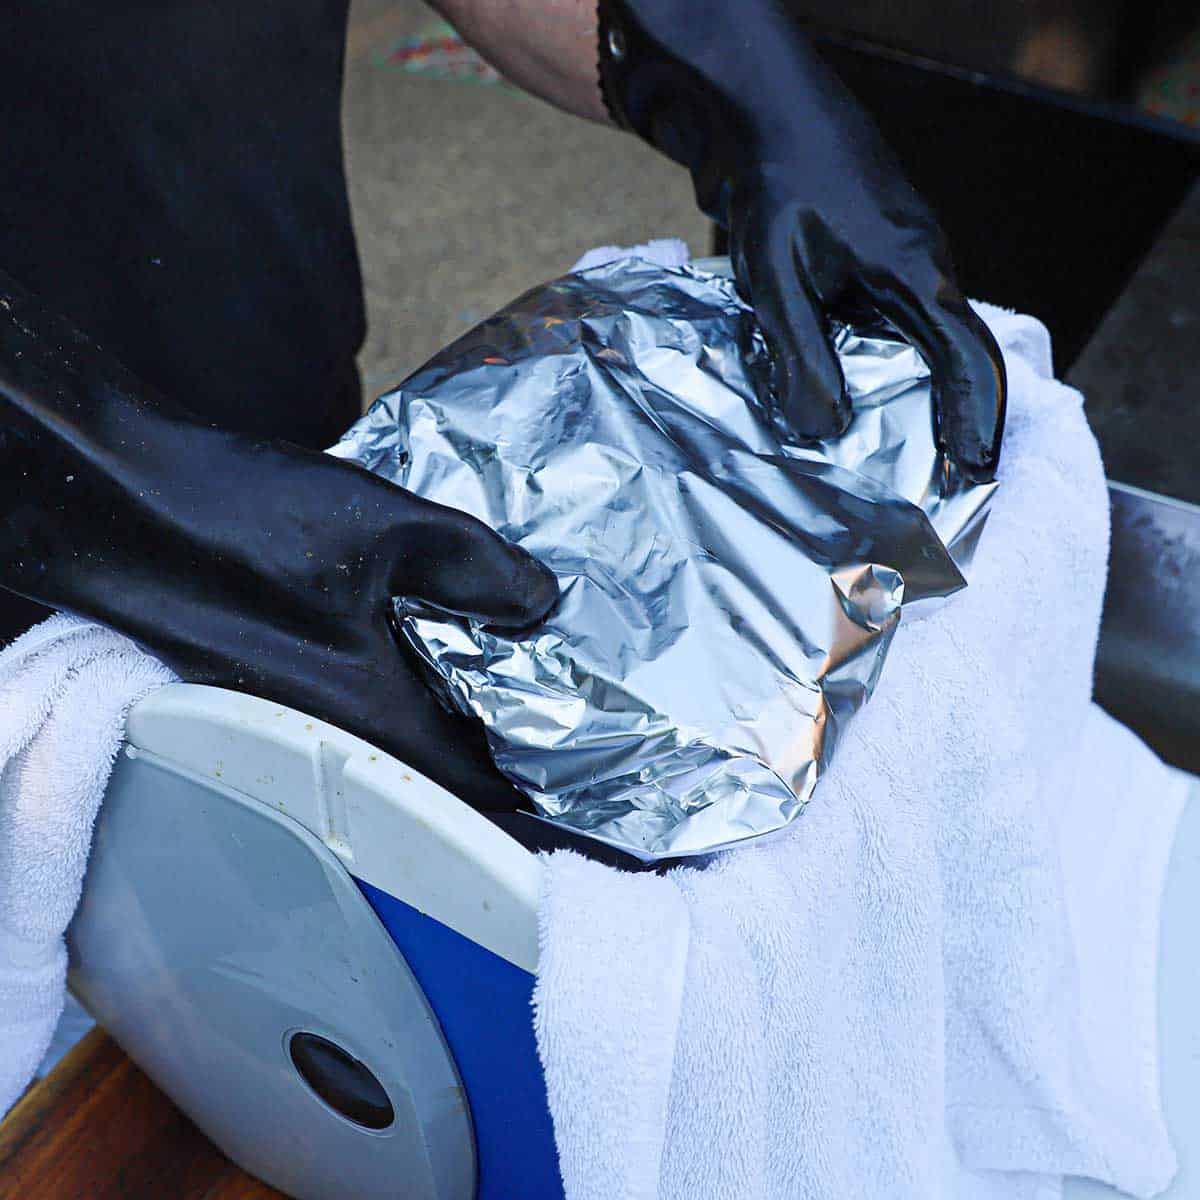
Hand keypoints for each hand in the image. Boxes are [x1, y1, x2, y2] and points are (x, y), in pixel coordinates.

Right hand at [0, 271, 557, 810]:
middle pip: (446, 768)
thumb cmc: (237, 521)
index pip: (484, 790)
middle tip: (570, 708)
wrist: (120, 500)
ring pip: (403, 735)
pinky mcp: (273, 680)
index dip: (547, 785)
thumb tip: (543, 601)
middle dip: (510, 742)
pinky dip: (407, 680)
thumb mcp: (388, 529)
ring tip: (515, 668)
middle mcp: (334, 738)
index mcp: (375, 723)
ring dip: (457, 708)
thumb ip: (480, 569)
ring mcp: (297, 713)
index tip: (593, 772)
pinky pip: (362, 701)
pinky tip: (427, 630)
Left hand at [598, 0, 1005, 481]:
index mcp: (919, 275)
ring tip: (891, 456)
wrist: (758, 108)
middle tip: (931, 483)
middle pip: (953, 358)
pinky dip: (876, 363)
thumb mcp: (779, 279)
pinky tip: (846, 391)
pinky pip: (888, 320)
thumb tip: (821, 429)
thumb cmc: (777, 181)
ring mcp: (901, 259)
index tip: (970, 477)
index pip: (969, 362)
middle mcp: (924, 269)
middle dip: (946, 422)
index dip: (974, 424)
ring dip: (908, 395)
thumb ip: (802, 355)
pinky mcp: (872, 256)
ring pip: (917, 341)